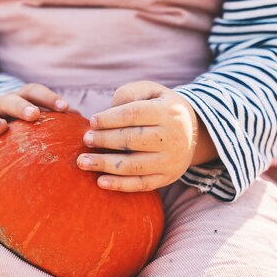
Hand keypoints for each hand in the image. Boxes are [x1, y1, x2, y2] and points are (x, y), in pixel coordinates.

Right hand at [0, 83, 70, 166]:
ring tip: (0, 128)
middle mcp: (2, 106)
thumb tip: (88, 128)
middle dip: (22, 106)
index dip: (49, 98)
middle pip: (11, 101)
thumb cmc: (19, 123)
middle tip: (34, 114)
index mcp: (20, 98)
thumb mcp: (33, 116)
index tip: (65, 107)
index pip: (35, 92)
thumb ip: (55, 120)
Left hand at [76, 81, 216, 191]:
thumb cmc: (160, 107)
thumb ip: (129, 93)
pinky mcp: (167, 177)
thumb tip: (108, 110)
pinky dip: (120, 185)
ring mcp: (170, 160)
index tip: (92, 122)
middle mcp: (172, 137)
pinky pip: (141, 184)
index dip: (110, 118)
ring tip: (82, 161)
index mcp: (168, 112)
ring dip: (105, 164)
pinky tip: (100, 181)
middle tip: (85, 139)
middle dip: (104, 140)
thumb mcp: (151, 91)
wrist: (194, 132)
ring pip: (133, 164)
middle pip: (132, 140)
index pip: (134, 114)